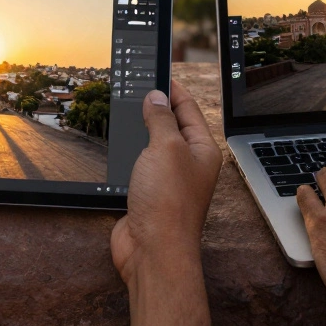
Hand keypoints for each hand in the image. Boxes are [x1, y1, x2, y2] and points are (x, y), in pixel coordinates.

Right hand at [111, 81, 222, 284]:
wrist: (153, 252)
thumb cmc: (167, 204)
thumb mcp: (165, 148)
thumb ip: (159, 119)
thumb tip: (155, 98)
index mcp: (202, 151)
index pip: (189, 110)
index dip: (174, 90)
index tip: (160, 73)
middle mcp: (189, 166)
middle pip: (173, 127)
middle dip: (158, 108)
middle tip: (141, 88)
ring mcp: (169, 182)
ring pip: (156, 147)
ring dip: (144, 131)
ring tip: (131, 111)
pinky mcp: (150, 196)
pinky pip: (142, 166)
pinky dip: (133, 154)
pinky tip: (123, 147)